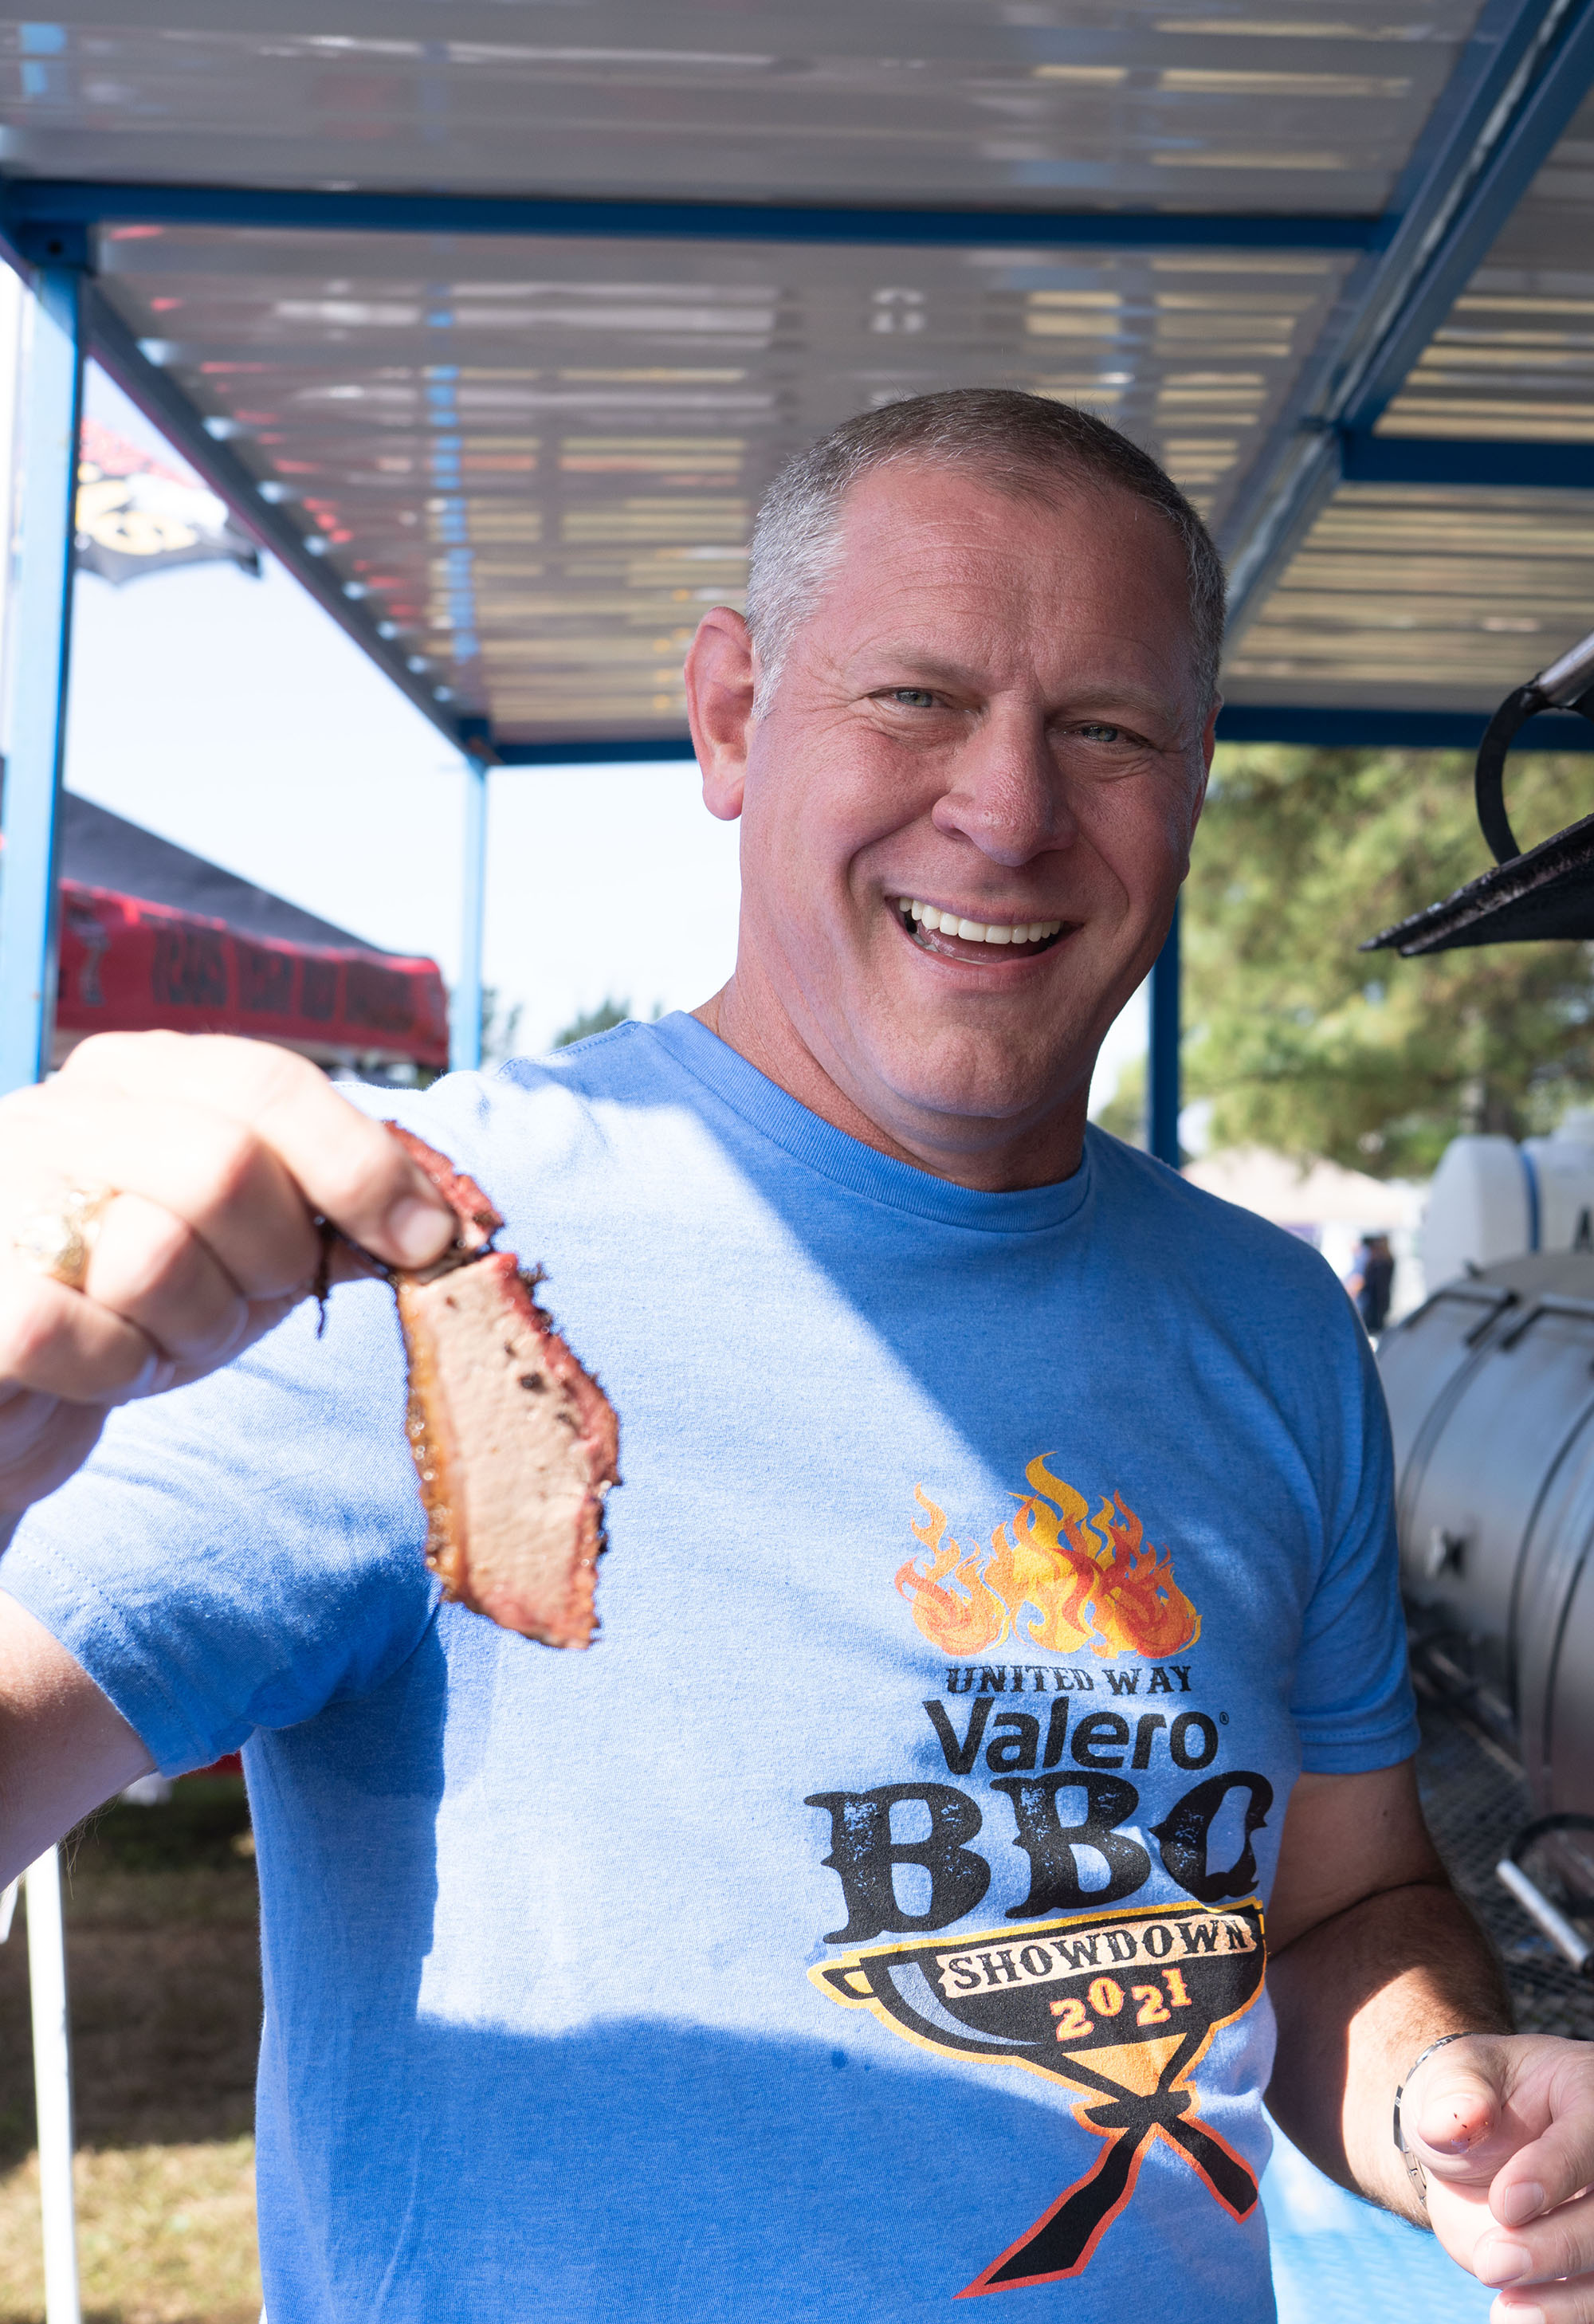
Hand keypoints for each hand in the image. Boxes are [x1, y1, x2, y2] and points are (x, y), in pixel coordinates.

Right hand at [0, 1032, 456, 1518]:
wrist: (6, 1389)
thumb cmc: (135, 1307)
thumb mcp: (244, 1248)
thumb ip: (328, 1215)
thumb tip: (440, 1223)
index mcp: (135, 1075)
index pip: (270, 1083)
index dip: (363, 1163)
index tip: (428, 1239)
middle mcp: (60, 1111)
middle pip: (227, 1167)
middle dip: (272, 1260)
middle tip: (250, 1300)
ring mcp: (1, 1191)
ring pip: (157, 1257)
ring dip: (193, 1327)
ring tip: (161, 1335)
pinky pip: (79, 1332)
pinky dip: (118, 1370)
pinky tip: (100, 1366)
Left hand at [1411, 2030, 1593, 2319]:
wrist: (1471, 2145)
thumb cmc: (1467, 2099)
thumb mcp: (1453, 2077)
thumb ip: (1455, 2095)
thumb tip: (1454, 2121)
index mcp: (1587, 2090)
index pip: (1589, 2137)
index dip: (1554, 2173)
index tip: (1504, 2205)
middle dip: (1560, 2245)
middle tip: (1492, 2264)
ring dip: (1573, 2300)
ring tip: (1508, 2314)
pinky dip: (1571, 2314)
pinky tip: (1525, 2321)